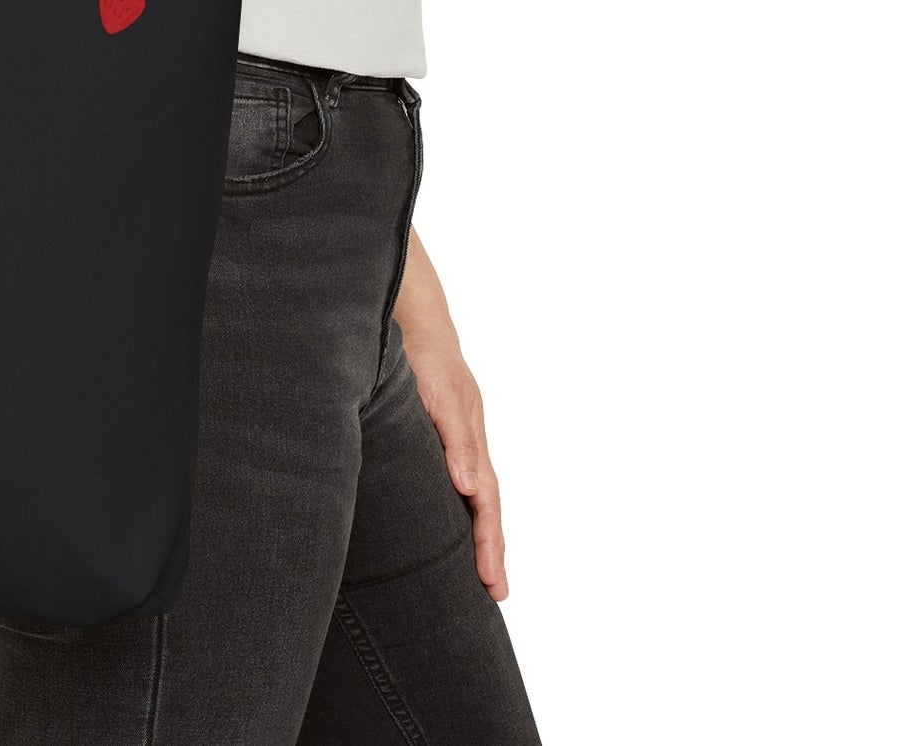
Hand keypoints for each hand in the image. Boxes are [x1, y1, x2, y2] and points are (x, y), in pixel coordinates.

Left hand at [405, 324, 509, 600]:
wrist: (413, 316)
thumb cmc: (421, 355)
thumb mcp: (438, 394)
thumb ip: (455, 439)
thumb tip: (469, 488)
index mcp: (470, 435)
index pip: (486, 499)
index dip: (489, 541)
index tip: (491, 580)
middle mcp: (469, 438)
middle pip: (486, 501)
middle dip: (491, 547)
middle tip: (497, 592)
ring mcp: (459, 432)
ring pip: (476, 490)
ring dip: (481, 531)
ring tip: (485, 574)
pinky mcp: (444, 427)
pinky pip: (461, 473)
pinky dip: (467, 504)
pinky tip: (458, 520)